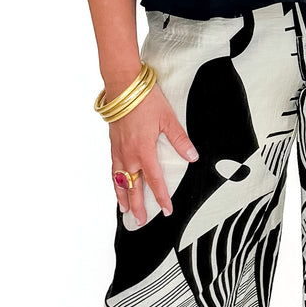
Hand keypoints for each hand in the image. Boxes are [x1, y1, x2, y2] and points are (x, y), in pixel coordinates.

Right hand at [108, 83, 197, 227]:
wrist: (122, 86)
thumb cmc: (145, 100)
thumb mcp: (168, 119)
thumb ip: (179, 139)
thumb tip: (192, 156)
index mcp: (144, 151)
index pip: (154, 181)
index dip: (161, 198)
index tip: (167, 211)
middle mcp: (129, 154)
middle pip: (133, 187)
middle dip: (138, 206)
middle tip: (141, 221)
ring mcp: (119, 150)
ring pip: (119, 180)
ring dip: (122, 196)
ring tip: (125, 210)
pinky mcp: (113, 143)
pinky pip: (113, 168)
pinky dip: (115, 181)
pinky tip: (117, 184)